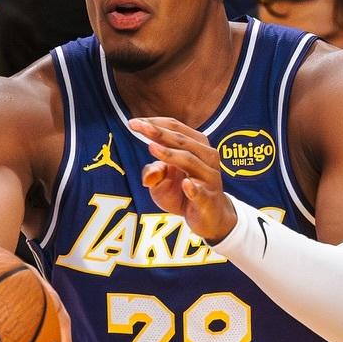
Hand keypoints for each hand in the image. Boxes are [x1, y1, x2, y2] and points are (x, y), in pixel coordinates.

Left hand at [128, 118, 236, 243]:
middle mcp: (206, 157)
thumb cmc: (184, 195)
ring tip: (151, 147)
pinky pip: (201, 193)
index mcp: (196, 146)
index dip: (155, 124)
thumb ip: (154, 172)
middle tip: (139, 126)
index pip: (176, 129)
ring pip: (191, 161)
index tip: (133, 122)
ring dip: (170, 154)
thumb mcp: (163, 183)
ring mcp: (209, 178)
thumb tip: (150, 169)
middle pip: (182, 140)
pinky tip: (185, 183)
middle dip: (159, 132)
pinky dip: (193, 188)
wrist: (209, 219)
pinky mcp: (208, 199)